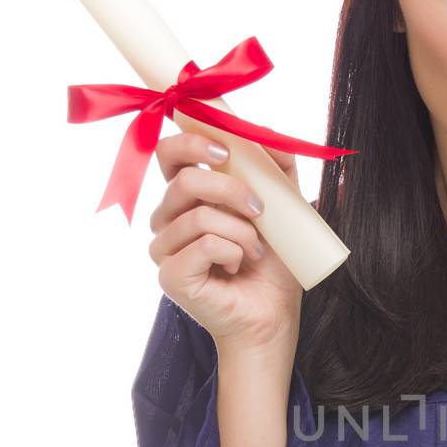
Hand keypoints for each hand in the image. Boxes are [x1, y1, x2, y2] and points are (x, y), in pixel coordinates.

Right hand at [148, 132, 301, 355]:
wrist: (274, 314)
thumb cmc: (272, 264)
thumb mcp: (282, 207)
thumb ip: (275, 168)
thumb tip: (266, 133)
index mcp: (187, 196)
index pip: (168, 154)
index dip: (190, 139)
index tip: (226, 148)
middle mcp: (167, 219)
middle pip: (183, 179)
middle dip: (231, 189)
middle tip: (259, 209)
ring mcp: (164, 248)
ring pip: (199, 215)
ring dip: (242, 232)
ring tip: (255, 252)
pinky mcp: (170, 275)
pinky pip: (204, 244)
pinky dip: (234, 253)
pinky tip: (239, 268)